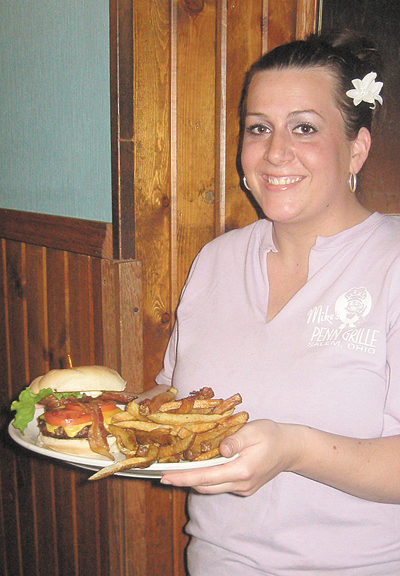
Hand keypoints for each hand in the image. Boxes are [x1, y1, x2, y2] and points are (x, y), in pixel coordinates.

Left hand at [160, 419, 299, 495]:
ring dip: (194, 481)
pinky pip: (220, 486)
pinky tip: (198, 468)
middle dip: (184, 481)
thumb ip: (236, 439)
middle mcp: (241, 483)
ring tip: (177, 471)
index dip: (184, 478)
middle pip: (205, 486)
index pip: (206, 477)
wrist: (290, 449)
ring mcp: (243, 488)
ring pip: (212, 488)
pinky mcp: (244, 488)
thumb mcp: (254, 430)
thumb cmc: (271, 435)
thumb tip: (221, 449)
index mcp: (242, 469)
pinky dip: (207, 479)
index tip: (165, 477)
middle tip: (164, 474)